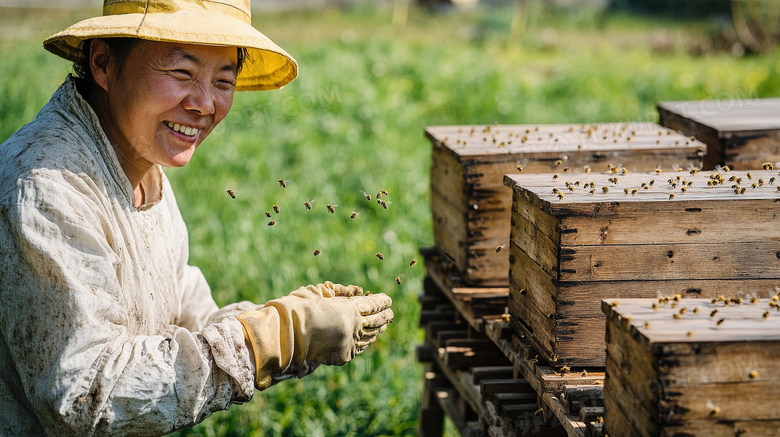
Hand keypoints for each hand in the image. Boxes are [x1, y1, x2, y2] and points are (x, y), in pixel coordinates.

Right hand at [237, 282, 392, 388]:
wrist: (284, 334)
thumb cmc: (297, 309)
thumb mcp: (319, 293)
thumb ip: (339, 294)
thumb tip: (357, 292)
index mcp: (349, 308)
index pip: (372, 304)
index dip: (381, 301)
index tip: (388, 299)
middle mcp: (354, 326)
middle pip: (376, 321)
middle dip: (385, 316)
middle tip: (391, 314)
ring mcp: (349, 343)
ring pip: (369, 336)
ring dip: (377, 330)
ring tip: (383, 326)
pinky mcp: (342, 356)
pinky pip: (358, 348)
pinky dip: (364, 343)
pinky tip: (367, 340)